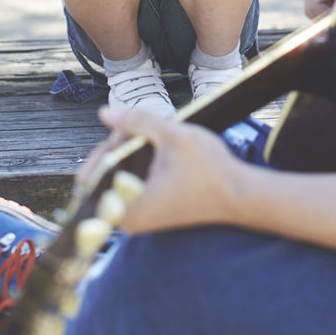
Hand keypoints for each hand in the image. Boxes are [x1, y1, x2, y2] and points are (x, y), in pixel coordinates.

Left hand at [82, 105, 244, 234]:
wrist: (239, 195)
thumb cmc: (211, 170)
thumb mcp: (174, 136)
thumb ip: (137, 121)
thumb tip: (104, 113)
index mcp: (129, 208)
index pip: (96, 174)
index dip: (109, 145)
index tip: (128, 130)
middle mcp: (129, 222)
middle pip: (105, 176)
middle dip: (120, 149)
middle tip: (145, 132)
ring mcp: (138, 221)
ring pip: (118, 179)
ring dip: (130, 156)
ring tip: (156, 142)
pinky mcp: (149, 216)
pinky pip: (130, 187)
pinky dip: (139, 168)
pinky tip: (160, 154)